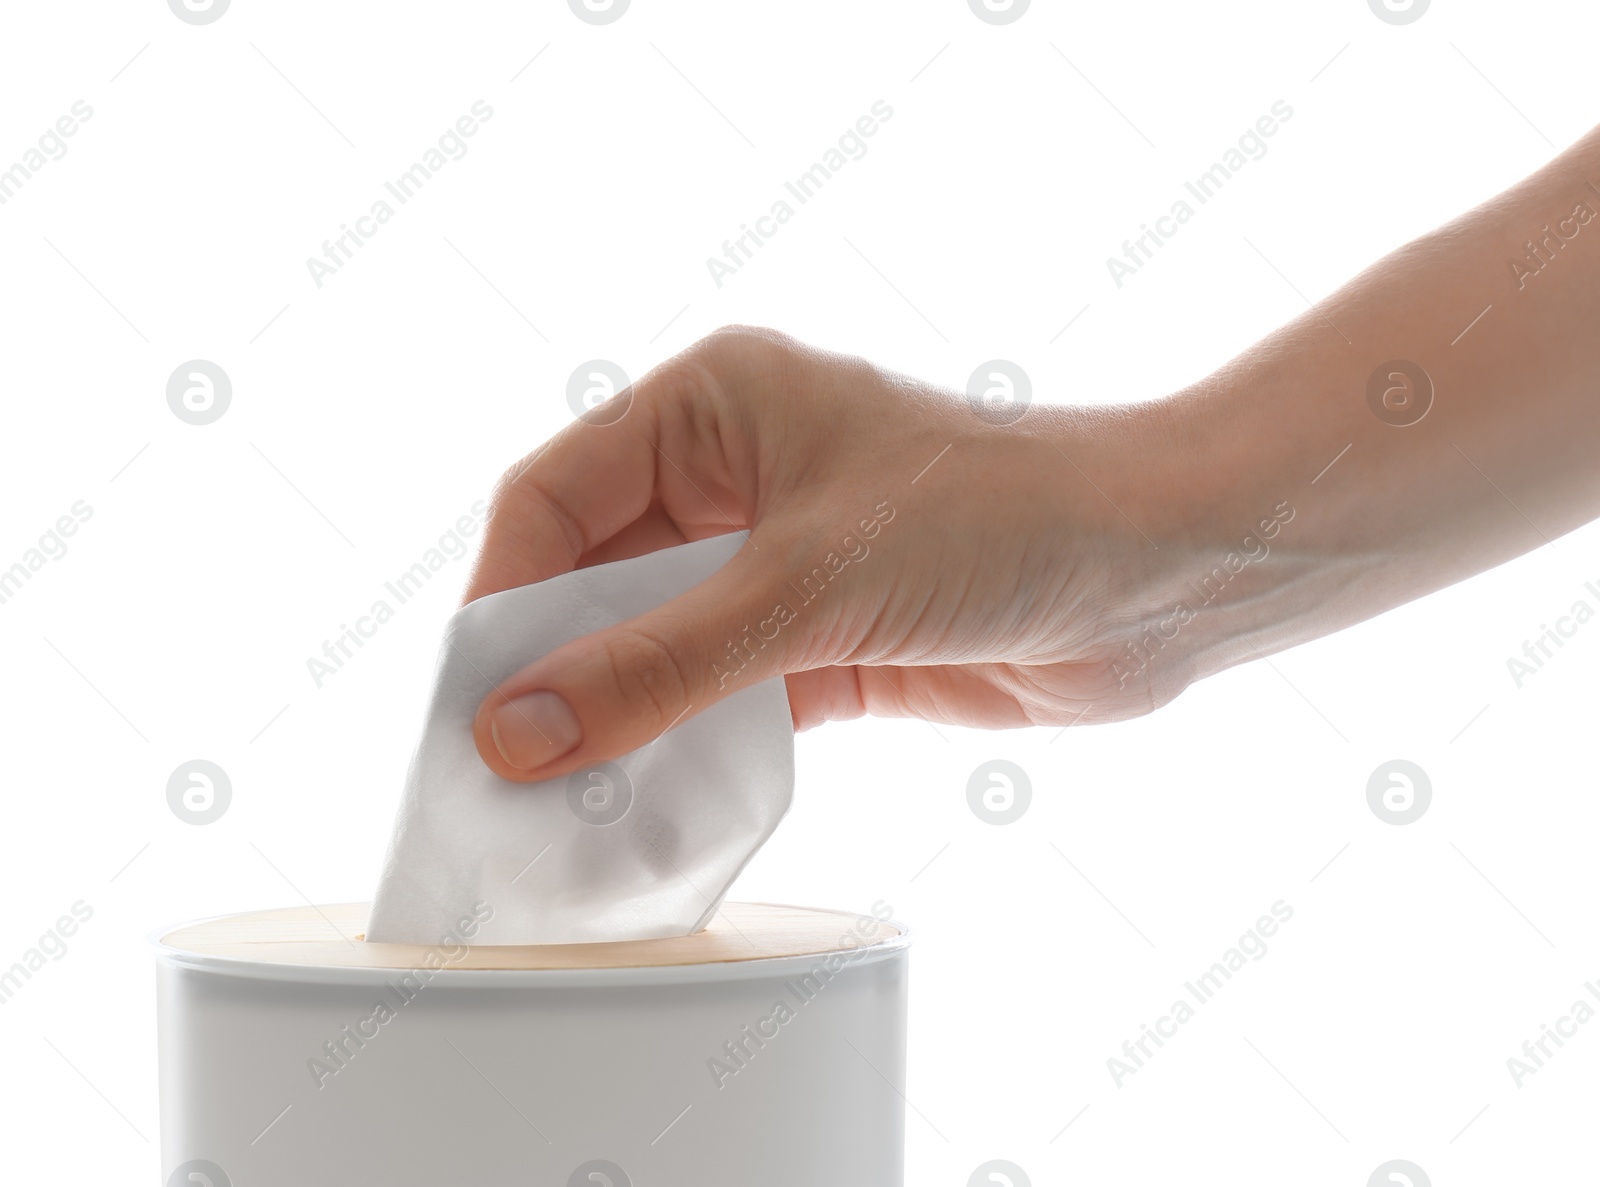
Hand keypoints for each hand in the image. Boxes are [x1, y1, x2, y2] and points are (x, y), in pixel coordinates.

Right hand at [463, 327, 1194, 782]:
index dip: (500, 596)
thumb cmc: (1005, 519)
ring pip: (655, 647)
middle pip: (596, 579)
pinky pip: (722, 700)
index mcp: (715, 406)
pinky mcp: (823, 642)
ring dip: (617, 722)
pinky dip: (687, 751)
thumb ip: (661, 662)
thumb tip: (518, 729)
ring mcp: (779, 564)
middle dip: (551, 672)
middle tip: (501, 773)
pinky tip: (649, 806)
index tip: (468, 699)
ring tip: (562, 808)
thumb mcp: (810, 585)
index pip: (556, 497)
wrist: (1163, 574)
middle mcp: (736, 477)